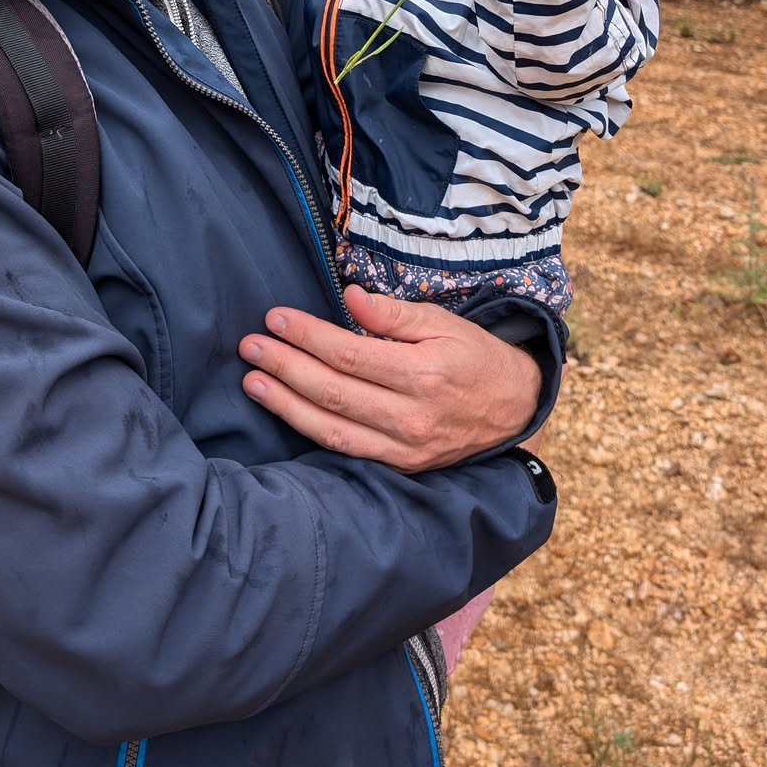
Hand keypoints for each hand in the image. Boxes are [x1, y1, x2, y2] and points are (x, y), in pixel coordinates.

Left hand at [238, 285, 541, 472]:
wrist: (515, 410)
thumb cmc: (476, 357)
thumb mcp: (445, 323)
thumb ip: (395, 315)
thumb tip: (350, 298)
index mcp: (424, 374)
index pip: (351, 355)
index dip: (308, 336)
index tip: (275, 318)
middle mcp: (412, 417)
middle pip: (334, 392)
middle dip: (286, 367)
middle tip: (251, 346)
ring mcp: (405, 449)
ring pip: (333, 430)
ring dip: (286, 406)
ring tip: (252, 382)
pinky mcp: (401, 467)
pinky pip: (347, 452)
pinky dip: (311, 434)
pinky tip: (286, 414)